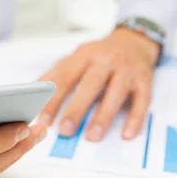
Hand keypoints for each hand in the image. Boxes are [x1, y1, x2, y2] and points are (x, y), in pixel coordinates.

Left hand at [39, 28, 159, 141]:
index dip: (53, 99)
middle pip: (90, 84)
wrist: (135, 41)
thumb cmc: (100, 55)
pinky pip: (142, 100)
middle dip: (76, 108)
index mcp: (84, 55)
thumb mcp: (76, 57)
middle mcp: (106, 60)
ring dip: (104, 116)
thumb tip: (31, 91)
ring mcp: (127, 70)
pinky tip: (127, 134)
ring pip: (115, 93)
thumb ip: (55, 73)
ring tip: (92, 136)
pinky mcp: (145, 80)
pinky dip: (135, 118)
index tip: (43, 119)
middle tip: (65, 130)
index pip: (65, 77)